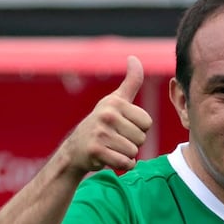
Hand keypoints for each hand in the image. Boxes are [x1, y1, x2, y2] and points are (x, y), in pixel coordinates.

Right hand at [61, 55, 152, 173]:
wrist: (76, 149)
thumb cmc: (102, 123)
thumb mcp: (115, 100)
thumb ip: (130, 81)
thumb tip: (134, 57)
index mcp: (115, 102)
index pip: (147, 122)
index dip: (139, 129)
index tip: (124, 127)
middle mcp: (107, 115)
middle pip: (142, 138)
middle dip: (133, 143)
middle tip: (116, 140)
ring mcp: (100, 133)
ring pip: (133, 152)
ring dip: (127, 155)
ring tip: (112, 148)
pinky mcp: (96, 150)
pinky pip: (124, 163)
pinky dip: (122, 166)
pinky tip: (111, 159)